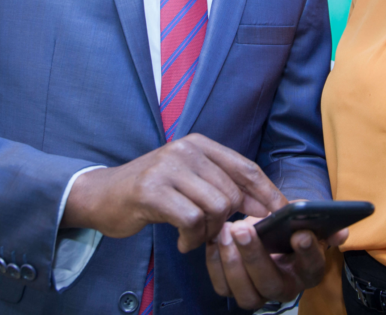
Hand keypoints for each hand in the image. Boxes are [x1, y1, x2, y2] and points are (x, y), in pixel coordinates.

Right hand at [62, 134, 286, 252]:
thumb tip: (266, 208)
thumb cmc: (151, 190)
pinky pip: (192, 220)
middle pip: (232, 193)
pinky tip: (181, 240)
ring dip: (208, 232)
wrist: (102, 195)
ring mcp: (168, 168)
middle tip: (208, 233)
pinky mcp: (152, 190)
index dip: (268, 193)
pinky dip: (191, 238)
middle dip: (226, 222)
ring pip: (216, 207)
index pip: (246, 168)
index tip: (283, 214)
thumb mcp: (190, 180)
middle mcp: (186, 150)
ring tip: (193, 235)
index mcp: (200, 144)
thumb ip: (224, 188)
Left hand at [205, 213, 348, 308]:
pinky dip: (215, 263)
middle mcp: (285, 288)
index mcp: (308, 270)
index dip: (308, 252)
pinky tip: (216, 238)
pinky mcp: (234, 290)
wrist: (269, 234)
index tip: (300, 234)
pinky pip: (222, 286)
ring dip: (232, 262)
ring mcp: (258, 293)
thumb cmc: (289, 226)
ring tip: (227, 231)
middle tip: (243, 228)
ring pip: (245, 292)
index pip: (312, 267)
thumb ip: (321, 222)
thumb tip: (341, 232)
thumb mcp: (306, 218)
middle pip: (271, 283)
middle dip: (256, 256)